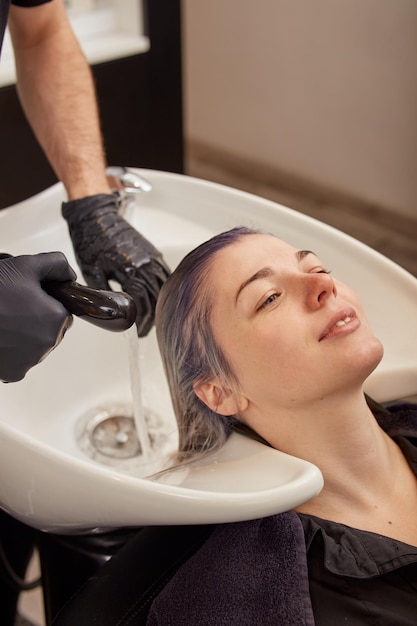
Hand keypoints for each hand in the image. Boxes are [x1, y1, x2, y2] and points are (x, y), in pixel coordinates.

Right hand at [0, 253, 75, 381]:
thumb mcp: (27, 265)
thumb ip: (56, 265)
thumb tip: (69, 276)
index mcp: (58, 318)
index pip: (63, 312)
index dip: (46, 303)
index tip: (28, 298)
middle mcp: (49, 343)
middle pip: (50, 330)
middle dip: (37, 320)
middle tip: (13, 307)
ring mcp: (31, 361)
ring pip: (35, 346)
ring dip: (24, 336)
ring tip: (4, 320)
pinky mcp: (13, 373)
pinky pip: (19, 361)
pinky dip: (11, 352)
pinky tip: (0, 337)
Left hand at [62, 194, 169, 336]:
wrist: (96, 216)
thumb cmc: (91, 240)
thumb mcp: (92, 272)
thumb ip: (103, 293)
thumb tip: (109, 311)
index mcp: (130, 271)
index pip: (142, 303)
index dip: (142, 321)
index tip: (139, 332)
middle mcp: (145, 264)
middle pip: (155, 298)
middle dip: (151, 317)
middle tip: (144, 330)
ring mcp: (151, 257)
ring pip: (162, 286)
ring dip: (159, 303)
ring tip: (152, 317)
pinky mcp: (151, 252)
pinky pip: (164, 274)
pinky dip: (163, 287)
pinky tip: (159, 296)